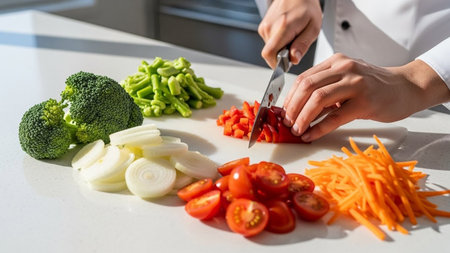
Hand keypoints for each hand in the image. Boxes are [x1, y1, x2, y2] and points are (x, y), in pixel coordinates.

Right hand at [258, 0, 321, 68]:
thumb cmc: (307, 8)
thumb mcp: (313, 28)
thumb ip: (302, 45)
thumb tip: (293, 60)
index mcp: (283, 27)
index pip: (269, 54)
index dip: (276, 64)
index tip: (286, 64)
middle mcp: (269, 27)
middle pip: (271, 54)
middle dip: (283, 55)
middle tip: (295, 43)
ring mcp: (264, 27)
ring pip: (270, 49)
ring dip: (281, 48)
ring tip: (292, 35)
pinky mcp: (263, 28)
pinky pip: (269, 43)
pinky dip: (278, 43)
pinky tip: (286, 33)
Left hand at [282, 53, 449, 141]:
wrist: (406, 87)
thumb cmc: (374, 86)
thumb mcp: (347, 79)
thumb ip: (325, 88)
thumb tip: (297, 109)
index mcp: (336, 61)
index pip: (304, 78)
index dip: (289, 97)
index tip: (283, 112)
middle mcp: (344, 68)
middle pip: (307, 86)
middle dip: (292, 107)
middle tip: (287, 123)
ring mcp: (356, 84)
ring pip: (318, 99)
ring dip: (303, 117)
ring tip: (297, 130)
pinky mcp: (365, 102)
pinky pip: (335, 117)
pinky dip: (319, 128)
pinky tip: (311, 135)